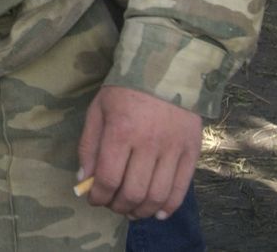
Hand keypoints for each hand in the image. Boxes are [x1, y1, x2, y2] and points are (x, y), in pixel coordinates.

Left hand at [77, 85, 202, 220]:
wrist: (167, 65)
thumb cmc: (126, 88)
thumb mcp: (99, 108)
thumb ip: (89, 145)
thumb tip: (84, 179)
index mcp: (122, 131)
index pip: (108, 178)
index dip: (98, 196)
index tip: (93, 198)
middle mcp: (149, 143)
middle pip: (133, 192)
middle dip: (118, 206)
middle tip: (112, 204)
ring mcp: (173, 148)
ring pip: (157, 195)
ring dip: (141, 211)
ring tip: (132, 210)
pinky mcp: (192, 150)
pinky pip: (181, 187)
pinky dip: (169, 206)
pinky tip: (158, 212)